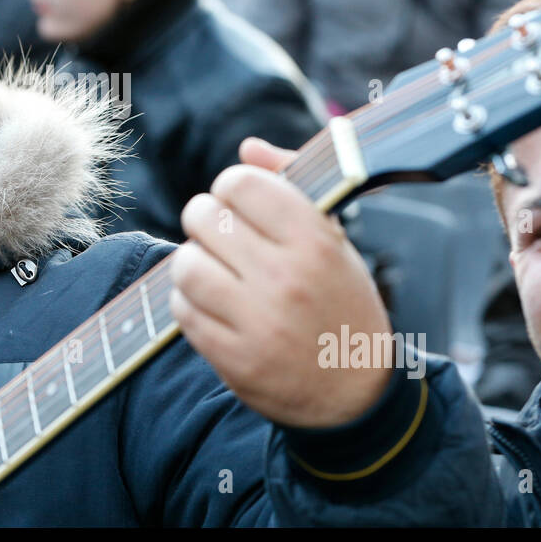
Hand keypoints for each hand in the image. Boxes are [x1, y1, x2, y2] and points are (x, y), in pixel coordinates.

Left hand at [170, 137, 393, 428]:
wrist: (357, 394)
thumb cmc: (342, 303)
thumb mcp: (334, 241)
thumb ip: (291, 186)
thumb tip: (247, 147)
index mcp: (315, 241)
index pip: (239, 184)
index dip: (231, 189)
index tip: (239, 205)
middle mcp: (284, 279)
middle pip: (202, 217)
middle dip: (206, 221)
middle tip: (221, 236)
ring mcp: (257, 323)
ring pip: (184, 264)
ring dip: (193, 262)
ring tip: (213, 270)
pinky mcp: (234, 360)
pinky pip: (182, 310)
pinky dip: (189, 302)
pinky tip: (212, 304)